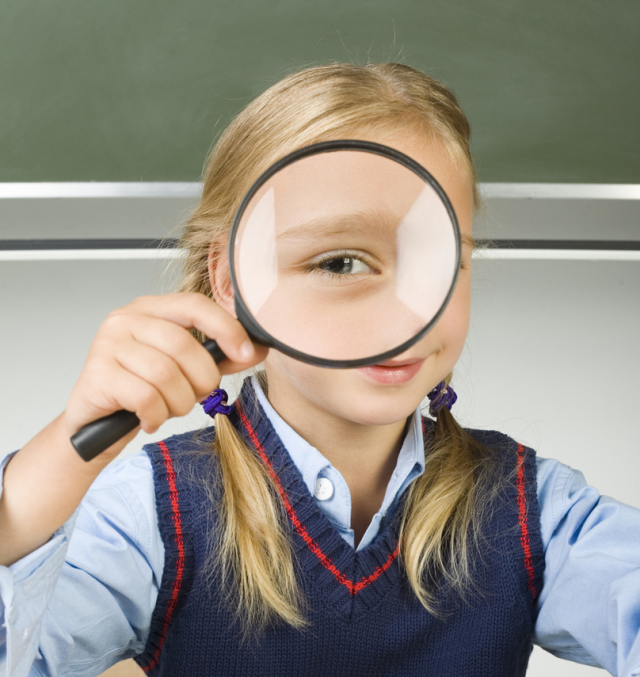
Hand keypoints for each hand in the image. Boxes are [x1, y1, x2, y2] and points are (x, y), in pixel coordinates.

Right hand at [63, 293, 266, 452]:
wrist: (94, 425)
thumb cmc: (140, 391)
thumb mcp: (184, 370)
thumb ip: (219, 358)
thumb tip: (256, 350)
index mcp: (151, 309)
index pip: (195, 305)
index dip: (226, 328)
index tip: (246, 353)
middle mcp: (126, 320)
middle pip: (184, 345)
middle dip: (202, 380)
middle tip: (195, 396)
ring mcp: (107, 344)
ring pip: (166, 374)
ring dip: (178, 402)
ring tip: (168, 408)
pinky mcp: (97, 374)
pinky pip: (145, 397)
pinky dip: (156, 415)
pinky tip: (149, 418)